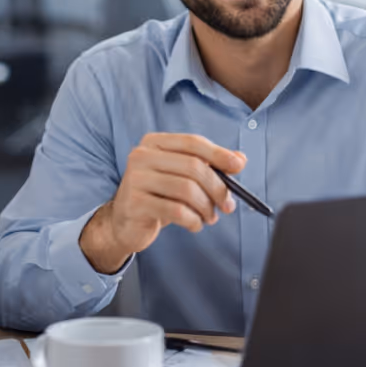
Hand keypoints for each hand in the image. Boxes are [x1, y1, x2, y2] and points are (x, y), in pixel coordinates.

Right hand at [79, 133, 245, 273]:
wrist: (125, 222)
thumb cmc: (159, 195)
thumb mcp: (182, 176)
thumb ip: (209, 165)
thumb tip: (240, 159)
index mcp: (154, 142)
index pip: (192, 142)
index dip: (218, 153)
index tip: (238, 166)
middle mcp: (141, 155)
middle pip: (193, 167)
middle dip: (217, 188)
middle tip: (227, 205)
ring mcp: (135, 178)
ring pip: (186, 190)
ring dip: (206, 207)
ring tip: (209, 217)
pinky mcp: (135, 203)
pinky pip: (176, 211)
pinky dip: (193, 220)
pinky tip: (194, 224)